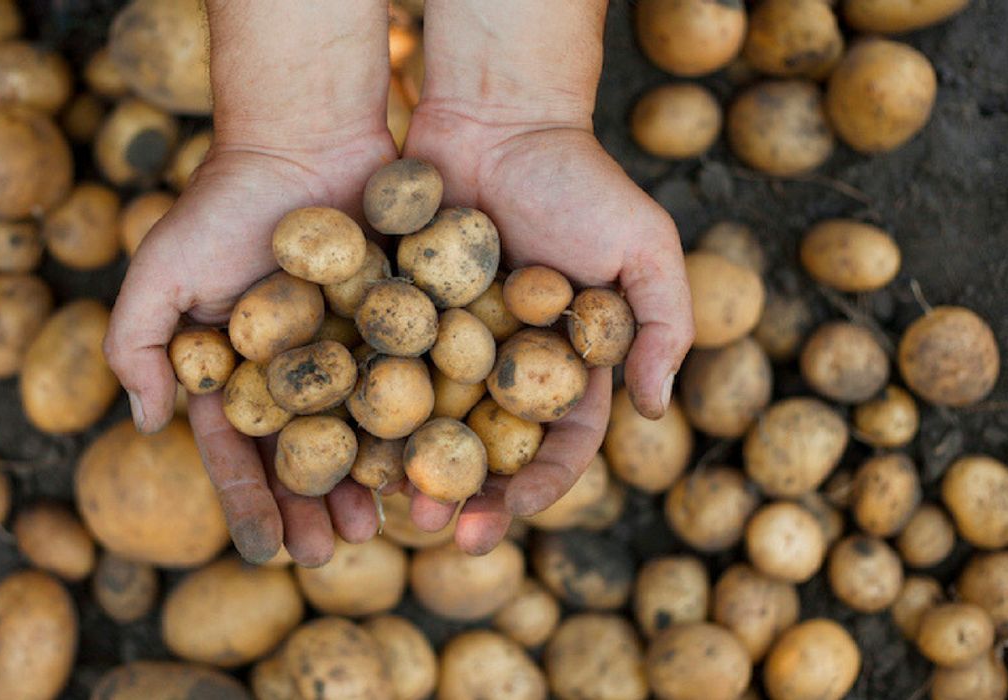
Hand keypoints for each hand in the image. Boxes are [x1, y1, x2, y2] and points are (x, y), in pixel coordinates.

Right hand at [104, 0, 394, 566]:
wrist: (306, 138)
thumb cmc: (224, 204)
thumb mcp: (159, 271)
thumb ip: (135, 347)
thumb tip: (148, 427)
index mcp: (232, 371)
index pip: (238, 451)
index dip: (251, 504)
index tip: (268, 552)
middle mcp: (290, 372)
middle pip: (302, 457)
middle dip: (312, 510)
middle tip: (329, 555)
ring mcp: (346, 352)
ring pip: (358, 435)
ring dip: (364, 485)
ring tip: (378, 528)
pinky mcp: (397, 327)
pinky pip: (406, 389)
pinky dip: (413, 431)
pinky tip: (424, 466)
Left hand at [399, 104, 693, 554]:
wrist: (496, 116)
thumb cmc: (579, 179)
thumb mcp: (644, 246)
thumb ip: (662, 325)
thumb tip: (656, 410)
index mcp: (564, 366)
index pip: (557, 445)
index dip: (536, 487)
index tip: (506, 516)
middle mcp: (504, 367)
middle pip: (484, 449)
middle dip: (464, 495)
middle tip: (437, 526)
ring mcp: (446, 345)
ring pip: (426, 425)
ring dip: (409, 467)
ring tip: (387, 501)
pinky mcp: (395, 315)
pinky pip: (380, 372)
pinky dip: (364, 408)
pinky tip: (345, 441)